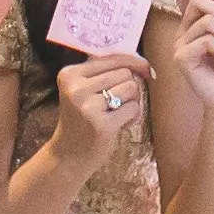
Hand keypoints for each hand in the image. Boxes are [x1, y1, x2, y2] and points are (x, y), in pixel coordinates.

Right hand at [49, 52, 148, 175]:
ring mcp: (88, 107)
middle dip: (127, 87)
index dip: (132, 61)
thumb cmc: (81, 119)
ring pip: (131, 88)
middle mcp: (76, 88)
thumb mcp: (82, 90)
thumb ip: (103, 72)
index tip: (145, 67)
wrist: (68, 155)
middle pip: (124, 73)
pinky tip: (118, 124)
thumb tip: (141, 61)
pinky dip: (131, 116)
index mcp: (70, 74)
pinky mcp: (102, 125)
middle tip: (115, 103)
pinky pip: (132, 109)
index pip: (111, 58)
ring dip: (130, 101)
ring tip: (115, 113)